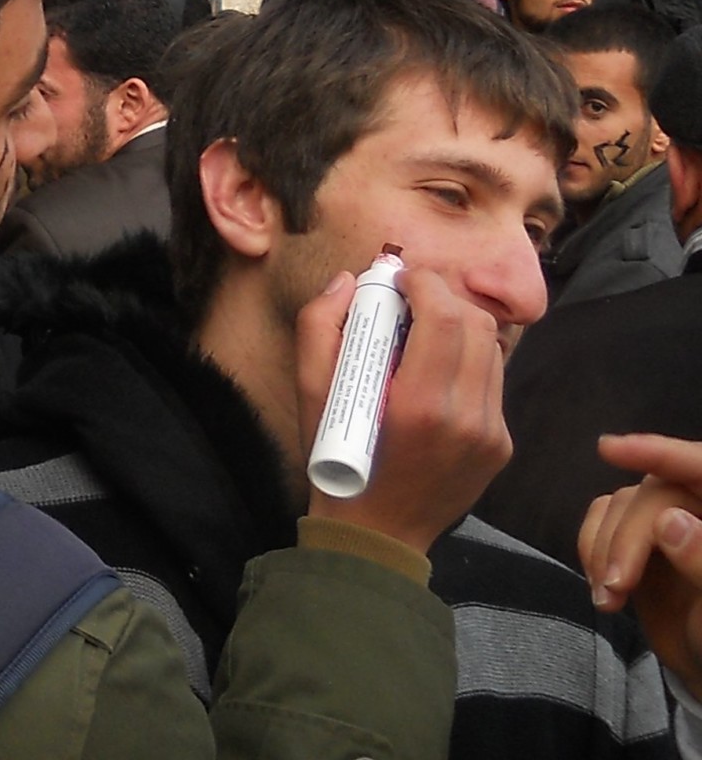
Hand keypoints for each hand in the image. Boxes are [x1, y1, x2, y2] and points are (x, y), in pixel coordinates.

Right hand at [298, 265, 510, 558]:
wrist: (378, 533)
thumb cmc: (335, 461)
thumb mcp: (309, 392)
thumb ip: (320, 326)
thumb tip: (350, 280)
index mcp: (419, 404)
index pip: (445, 316)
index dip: (424, 283)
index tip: (399, 278)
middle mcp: (468, 417)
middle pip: (478, 325)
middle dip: (444, 298)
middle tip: (410, 299)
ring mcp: (492, 433)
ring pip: (493, 349)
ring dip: (460, 327)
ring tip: (423, 333)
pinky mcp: (501, 445)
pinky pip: (492, 382)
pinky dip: (467, 362)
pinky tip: (436, 373)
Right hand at [582, 433, 701, 693]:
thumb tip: (671, 520)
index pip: (700, 468)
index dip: (661, 453)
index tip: (608, 449)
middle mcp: (696, 507)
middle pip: (653, 494)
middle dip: (626, 536)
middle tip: (615, 586)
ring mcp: (667, 520)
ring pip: (622, 505)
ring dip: (604, 548)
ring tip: (607, 599)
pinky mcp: (636, 536)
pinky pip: (602, 518)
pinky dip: (592, 547)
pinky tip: (600, 587)